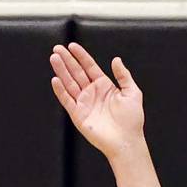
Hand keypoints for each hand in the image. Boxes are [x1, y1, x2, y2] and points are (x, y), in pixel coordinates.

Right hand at [50, 43, 145, 158]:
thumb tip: (116, 59)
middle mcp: (92, 93)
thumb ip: (123, 76)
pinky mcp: (78, 114)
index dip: (81, 56)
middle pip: (76, 72)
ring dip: (61, 71)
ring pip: (69, 83)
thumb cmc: (132, 119)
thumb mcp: (132, 92)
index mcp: (104, 86)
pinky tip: (56, 79)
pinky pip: (67, 100)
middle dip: (67, 60)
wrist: (126, 140)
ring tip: (54, 58)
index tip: (72, 46)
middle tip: (57, 48)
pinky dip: (60, 90)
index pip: (89, 67)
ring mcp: (84, 103)